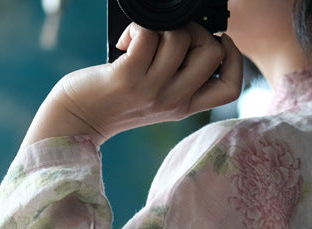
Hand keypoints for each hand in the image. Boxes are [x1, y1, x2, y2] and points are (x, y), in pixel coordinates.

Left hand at [22, 22, 243, 147]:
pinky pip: (147, 34)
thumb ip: (179, 77)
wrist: (78, 119)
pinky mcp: (127, 78)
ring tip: (144, 38)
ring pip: (180, 38)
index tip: (217, 43)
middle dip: (198, 31)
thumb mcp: (157, 98)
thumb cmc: (116, 101)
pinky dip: (137, 28)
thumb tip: (194, 37)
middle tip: (174, 35)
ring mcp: (151, 91)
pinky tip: (125, 41)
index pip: (232, 88)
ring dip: (164, 26)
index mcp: (185, 107)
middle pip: (212, 54)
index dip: (234, 58)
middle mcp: (173, 101)